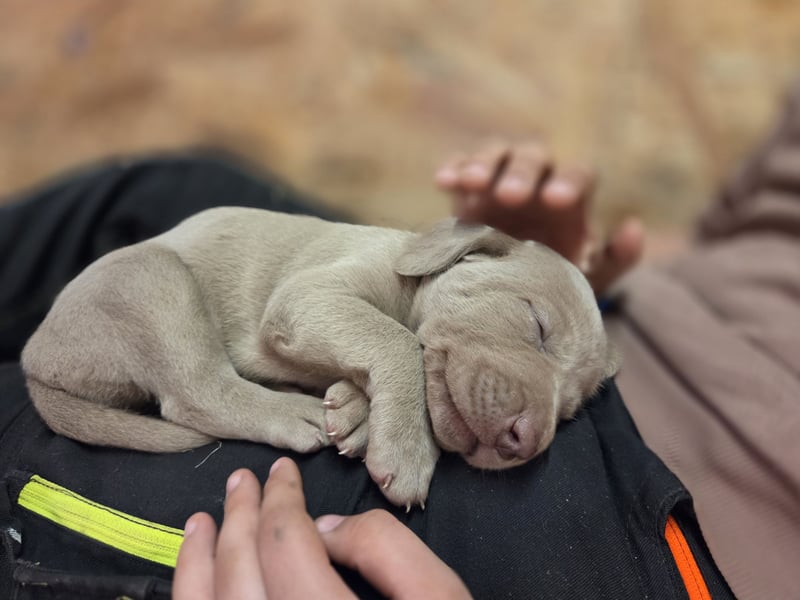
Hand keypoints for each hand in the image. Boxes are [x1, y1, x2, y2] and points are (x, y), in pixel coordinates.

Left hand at [173, 457, 470, 598]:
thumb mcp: (438, 598)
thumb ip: (386, 549)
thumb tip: (325, 529)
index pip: (287, 548)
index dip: (282, 500)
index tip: (284, 472)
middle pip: (241, 576)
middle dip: (240, 517)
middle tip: (243, 482)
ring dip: (199, 563)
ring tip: (202, 521)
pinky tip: (196, 582)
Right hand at [435, 140, 643, 294]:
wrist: (510, 290)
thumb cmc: (555, 281)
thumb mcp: (587, 279)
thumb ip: (616, 258)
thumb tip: (634, 227)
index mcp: (572, 196)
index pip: (578, 174)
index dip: (569, 182)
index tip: (557, 201)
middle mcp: (539, 178)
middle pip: (534, 158)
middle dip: (522, 174)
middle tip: (510, 198)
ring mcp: (500, 178)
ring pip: (497, 153)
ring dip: (483, 164)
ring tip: (471, 183)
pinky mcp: (469, 188)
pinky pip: (461, 166)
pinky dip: (454, 169)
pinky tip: (444, 182)